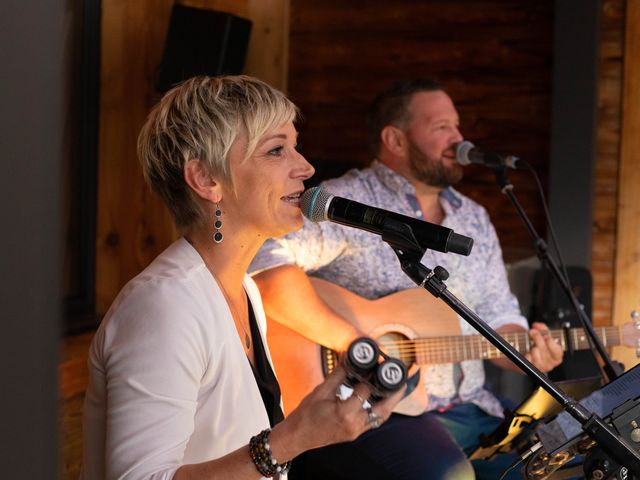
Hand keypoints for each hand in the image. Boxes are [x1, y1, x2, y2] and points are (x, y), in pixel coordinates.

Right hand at [269, 366, 404, 461]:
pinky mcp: (354, 434)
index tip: (373, 365)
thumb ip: (337, 375)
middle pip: (382, 409)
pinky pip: (372, 422)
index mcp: (345, 412)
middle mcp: (354, 424)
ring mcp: (355, 432)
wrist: (297, 436)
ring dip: (389, 404)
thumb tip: (348, 359)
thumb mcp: (321, 390)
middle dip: (395, 395)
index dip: (369, 376)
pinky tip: (380, 401)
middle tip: (403, 381)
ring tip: (396, 390)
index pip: (364, 390)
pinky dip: (378, 411)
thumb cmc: (306, 414)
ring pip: (380, 418)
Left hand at [525, 322, 563, 371]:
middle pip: (545, 352)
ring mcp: (539, 367)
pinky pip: (528, 362)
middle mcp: (550, 364)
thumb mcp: (542, 334)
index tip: (546, 336)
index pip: (558, 352)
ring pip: (537, 358)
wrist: (525, 353)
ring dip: (532, 348)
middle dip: (538, 340)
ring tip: (530, 343)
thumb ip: (542, 328)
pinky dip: (527, 355)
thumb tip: (537, 325)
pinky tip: (526, 352)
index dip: (552, 344)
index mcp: (557, 356)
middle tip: (532, 332)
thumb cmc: (537, 343)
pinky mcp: (530, 369)